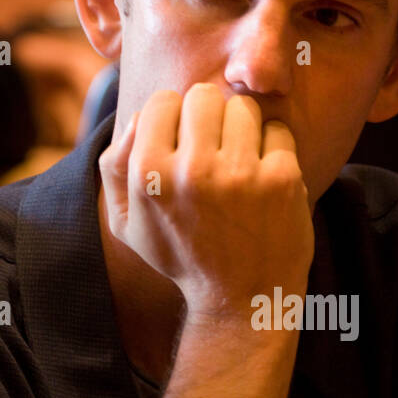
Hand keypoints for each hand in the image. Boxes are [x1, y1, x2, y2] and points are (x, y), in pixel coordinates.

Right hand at [98, 83, 314, 321]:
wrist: (242, 301)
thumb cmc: (183, 255)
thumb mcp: (128, 224)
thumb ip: (115, 166)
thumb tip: (135, 116)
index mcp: (150, 175)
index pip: (162, 101)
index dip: (173, 119)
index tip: (184, 145)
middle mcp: (192, 171)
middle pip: (203, 96)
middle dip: (209, 118)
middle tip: (215, 150)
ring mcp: (240, 174)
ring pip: (242, 107)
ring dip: (243, 129)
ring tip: (240, 163)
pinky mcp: (281, 179)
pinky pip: (278, 129)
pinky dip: (275, 148)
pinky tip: (265, 178)